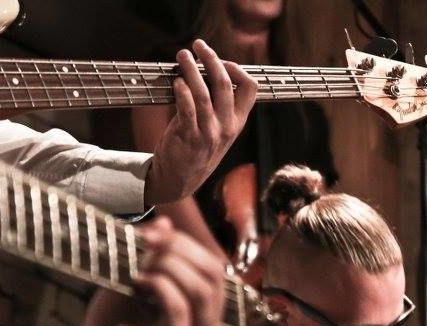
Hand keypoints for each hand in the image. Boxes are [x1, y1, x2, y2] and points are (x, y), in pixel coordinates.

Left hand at [57, 217, 224, 325]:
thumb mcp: (133, 282)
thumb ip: (151, 256)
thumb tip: (165, 221)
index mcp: (204, 316)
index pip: (214, 271)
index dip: (188, 246)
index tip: (156, 232)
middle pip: (214, 278)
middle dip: (181, 252)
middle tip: (149, 244)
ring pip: (201, 292)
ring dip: (170, 268)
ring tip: (141, 268)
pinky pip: (178, 311)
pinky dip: (159, 288)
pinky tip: (138, 283)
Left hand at [144, 40, 257, 206]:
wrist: (180, 179)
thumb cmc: (196, 148)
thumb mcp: (218, 129)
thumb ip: (219, 106)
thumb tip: (209, 71)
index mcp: (237, 122)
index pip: (250, 89)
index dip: (236, 69)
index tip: (219, 59)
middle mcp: (227, 127)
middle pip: (225, 84)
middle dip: (211, 59)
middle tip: (198, 45)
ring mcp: (209, 133)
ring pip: (203, 93)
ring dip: (192, 70)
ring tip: (182, 56)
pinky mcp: (189, 137)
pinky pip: (187, 109)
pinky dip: (182, 92)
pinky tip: (177, 81)